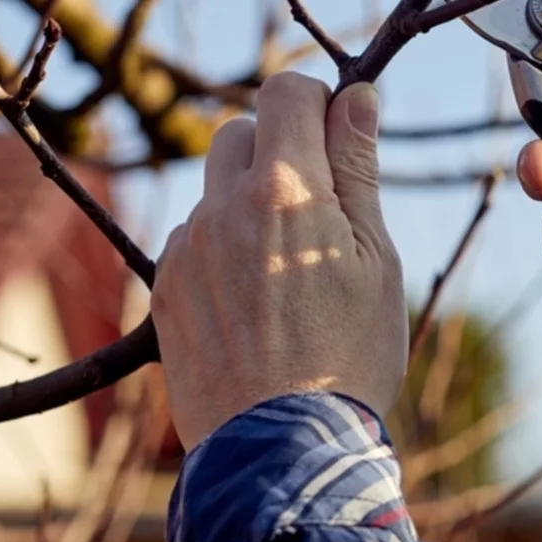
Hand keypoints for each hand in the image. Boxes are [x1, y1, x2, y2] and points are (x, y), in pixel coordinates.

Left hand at [153, 73, 405, 448]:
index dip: (318, 102)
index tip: (340, 137)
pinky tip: (257, 304)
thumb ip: (359, 170)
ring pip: (215, 190)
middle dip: (279, 149)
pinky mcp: (167, 288)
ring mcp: (187, 248)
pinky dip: (224, 250)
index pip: (286, 91)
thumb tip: (357, 97)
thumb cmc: (348, 356)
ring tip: (289, 272)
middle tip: (320, 209)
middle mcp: (222, 208)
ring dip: (249, 204)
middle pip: (240, 132)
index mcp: (285, 191)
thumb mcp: (375, 260)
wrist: (279, 450)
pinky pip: (195, 240)